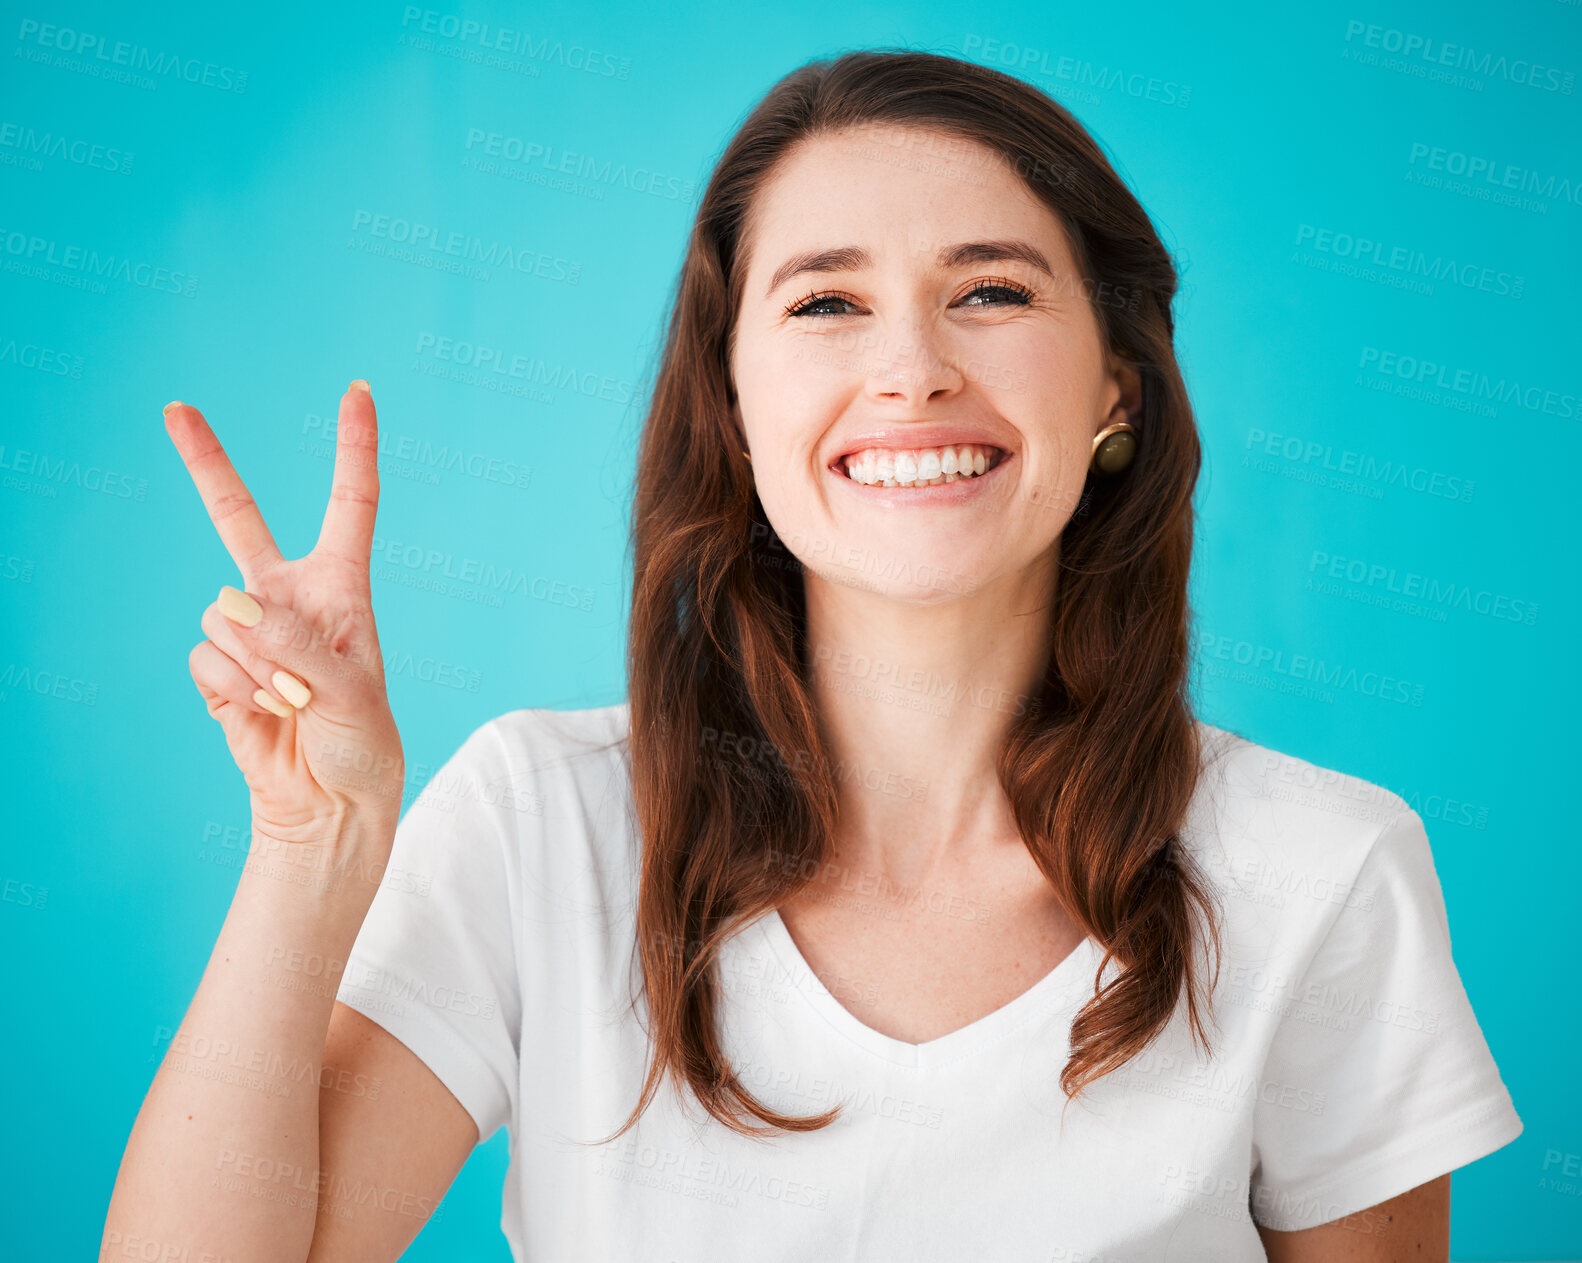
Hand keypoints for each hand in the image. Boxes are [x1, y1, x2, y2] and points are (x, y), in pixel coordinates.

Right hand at [166, 381, 405, 843]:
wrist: (328, 803)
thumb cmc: (360, 743)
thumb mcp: (352, 693)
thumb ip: (297, 646)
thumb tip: (230, 603)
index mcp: (342, 587)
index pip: (350, 504)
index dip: (354, 447)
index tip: (358, 391)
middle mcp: (287, 597)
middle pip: (236, 518)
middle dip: (205, 462)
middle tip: (174, 407)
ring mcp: (246, 630)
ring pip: (222, 614)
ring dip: (258, 665)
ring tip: (292, 701)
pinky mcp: (216, 668)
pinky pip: (206, 658)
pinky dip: (235, 689)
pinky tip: (264, 712)